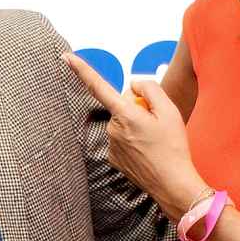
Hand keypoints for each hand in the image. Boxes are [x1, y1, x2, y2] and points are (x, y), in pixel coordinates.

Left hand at [62, 52, 207, 221]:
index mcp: (125, 114)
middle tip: (157, 122)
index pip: (99, 86)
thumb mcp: (169, 110)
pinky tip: (147, 150)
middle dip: (137, 106)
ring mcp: (111, 145)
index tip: (66, 57)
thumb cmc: (173, 147)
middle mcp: (113, 129)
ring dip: (136, 125)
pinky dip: (133, 140)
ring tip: (154, 140)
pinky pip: (122, 139)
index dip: (82, 70)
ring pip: (122, 122)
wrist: (172, 183)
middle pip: (121, 104)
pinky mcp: (114, 158)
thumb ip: (150, 89)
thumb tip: (133, 85)